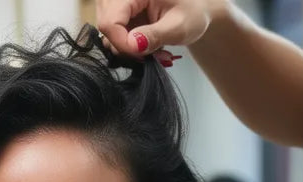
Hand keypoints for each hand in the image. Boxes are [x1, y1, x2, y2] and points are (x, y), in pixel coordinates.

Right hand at [95, 0, 226, 57]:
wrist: (196, 7)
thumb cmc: (192, 12)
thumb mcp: (179, 26)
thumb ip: (155, 36)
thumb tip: (133, 46)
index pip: (111, 20)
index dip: (121, 43)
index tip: (139, 54)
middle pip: (105, 23)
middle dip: (124, 45)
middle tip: (147, 52)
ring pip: (107, 28)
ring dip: (126, 45)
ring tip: (150, 46)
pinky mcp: (119, 7)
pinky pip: (113, 29)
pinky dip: (127, 41)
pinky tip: (144, 41)